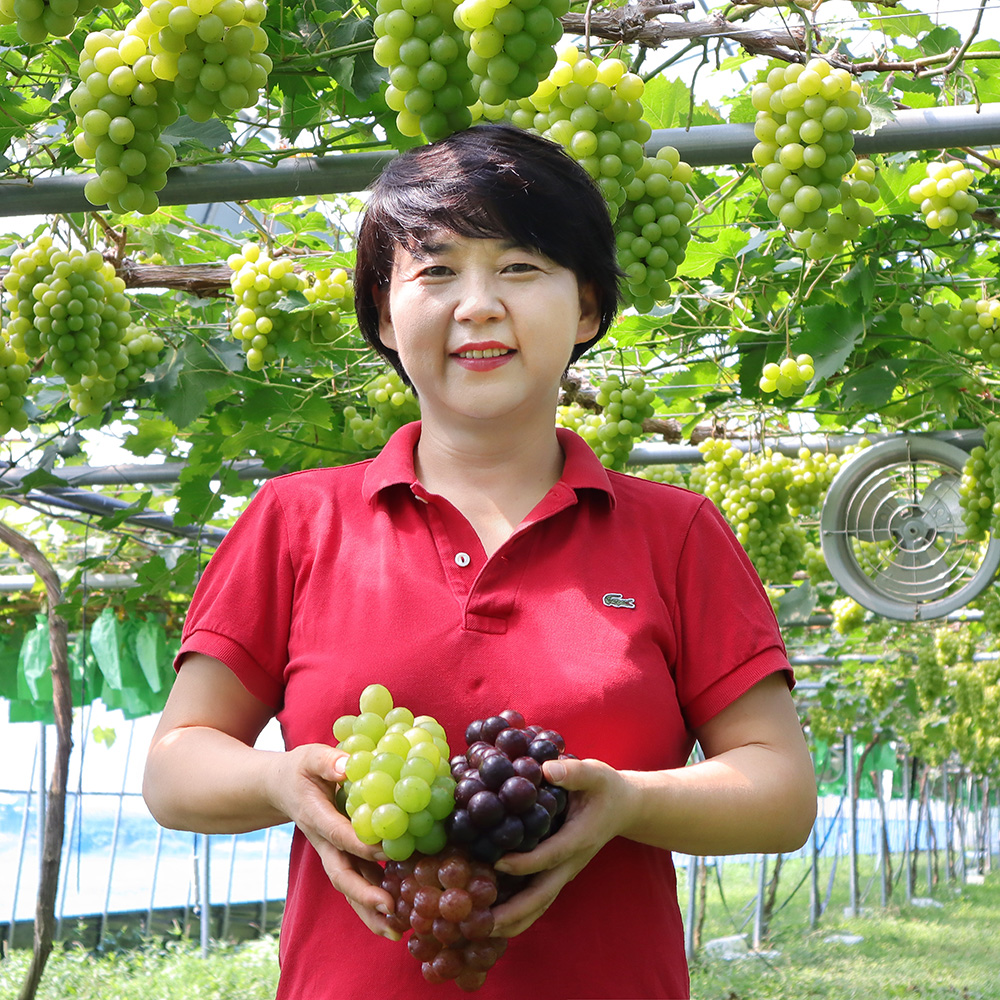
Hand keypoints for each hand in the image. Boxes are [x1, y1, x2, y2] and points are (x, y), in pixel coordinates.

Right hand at [270, 743, 400, 940]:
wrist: (280, 789)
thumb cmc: (299, 771)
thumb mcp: (310, 758)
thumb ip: (328, 762)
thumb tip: (349, 766)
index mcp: (316, 817)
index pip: (339, 834)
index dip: (361, 845)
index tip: (386, 851)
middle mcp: (324, 843)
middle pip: (341, 875)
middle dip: (364, 894)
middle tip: (390, 908)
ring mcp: (332, 854)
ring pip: (349, 887)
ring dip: (369, 911)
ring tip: (396, 932)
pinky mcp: (342, 857)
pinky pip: (357, 882)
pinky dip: (373, 902)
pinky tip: (397, 915)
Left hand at [490, 757, 636, 937]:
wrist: (625, 807)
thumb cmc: (606, 788)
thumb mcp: (595, 773)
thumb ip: (573, 771)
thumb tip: (547, 769)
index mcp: (579, 838)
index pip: (550, 856)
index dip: (525, 862)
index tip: (498, 863)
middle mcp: (572, 862)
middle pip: (543, 894)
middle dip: (515, 911)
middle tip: (484, 924)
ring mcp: (565, 872)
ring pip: (541, 904)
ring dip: (514, 920)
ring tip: (483, 932)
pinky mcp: (559, 873)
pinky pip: (539, 899)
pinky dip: (520, 913)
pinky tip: (495, 920)